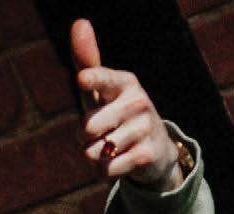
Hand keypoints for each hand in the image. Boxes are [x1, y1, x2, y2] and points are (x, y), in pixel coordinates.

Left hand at [71, 18, 180, 190]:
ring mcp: (144, 128)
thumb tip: (80, 21)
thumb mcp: (101, 91)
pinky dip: (105, 171)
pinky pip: (108, 168)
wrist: (154, 150)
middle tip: (98, 134)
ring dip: (95, 156)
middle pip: (88, 127)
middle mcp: (137, 101)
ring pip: (96, 151)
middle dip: (84, 138)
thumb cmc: (117, 114)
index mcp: (124, 82)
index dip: (91, 80)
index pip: (104, 79)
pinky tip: (117, 162)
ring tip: (110, 147)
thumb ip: (87, 61)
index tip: (82, 79)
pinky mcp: (147, 154)